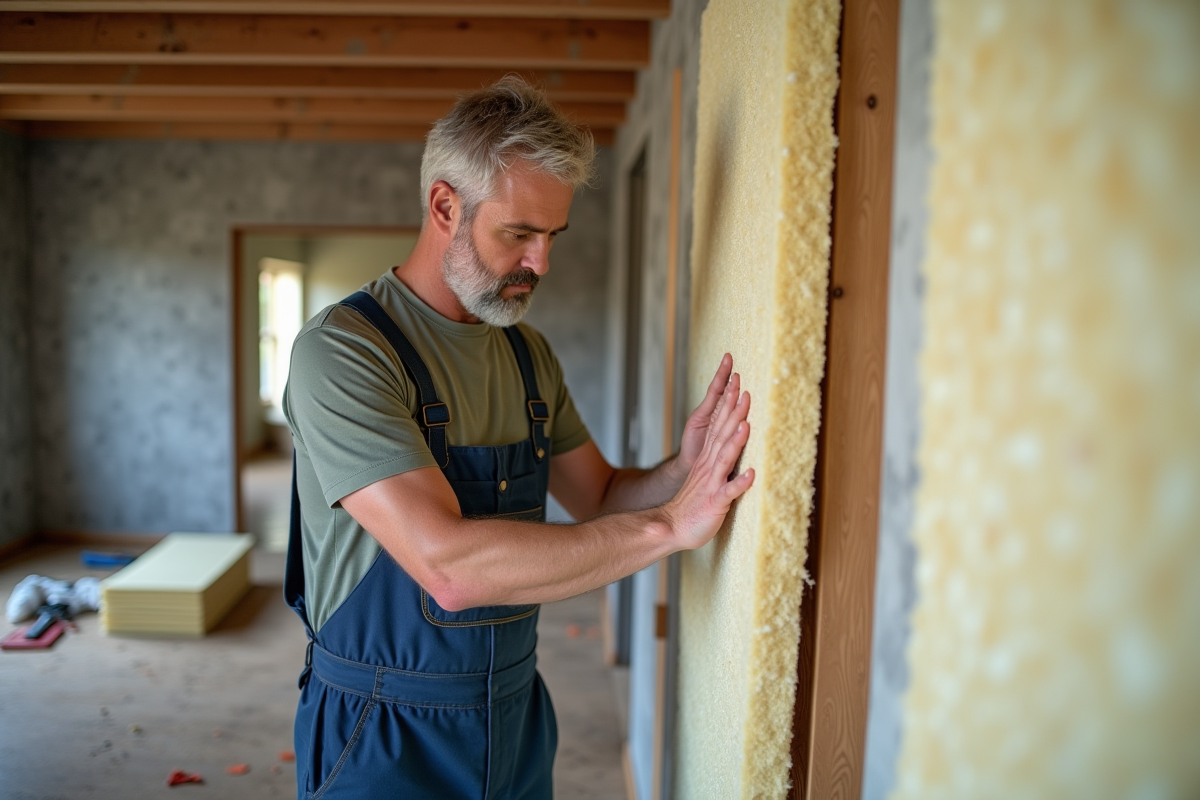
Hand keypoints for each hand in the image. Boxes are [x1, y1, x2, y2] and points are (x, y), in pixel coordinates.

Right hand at [664, 364, 753, 549]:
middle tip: (742, 390)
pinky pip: (728, 492)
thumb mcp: (705, 477)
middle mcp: (708, 467)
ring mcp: (711, 484)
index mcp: (707, 460)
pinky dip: (739, 483)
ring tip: (747, 425)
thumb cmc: (693, 505)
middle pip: (722, 435)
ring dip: (736, 442)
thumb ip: (717, 459)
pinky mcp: (715, 503)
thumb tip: (727, 442)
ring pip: (724, 458)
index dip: (728, 407)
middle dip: (733, 413)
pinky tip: (752, 475)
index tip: (737, 386)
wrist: (671, 527)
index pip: (718, 428)